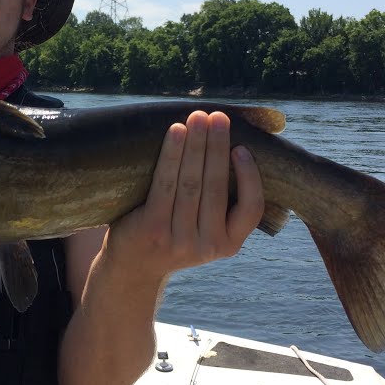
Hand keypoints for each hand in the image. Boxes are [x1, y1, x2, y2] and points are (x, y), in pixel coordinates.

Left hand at [103, 110, 265, 284]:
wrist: (133, 267)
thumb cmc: (175, 235)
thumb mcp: (206, 230)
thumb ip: (221, 203)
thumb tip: (231, 143)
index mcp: (229, 245)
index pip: (251, 209)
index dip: (249, 177)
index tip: (242, 148)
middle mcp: (208, 246)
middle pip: (216, 187)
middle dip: (218, 147)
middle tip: (219, 117)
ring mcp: (179, 241)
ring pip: (191, 183)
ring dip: (196, 145)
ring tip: (198, 117)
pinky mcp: (153, 230)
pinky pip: (165, 185)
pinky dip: (172, 155)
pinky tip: (175, 132)